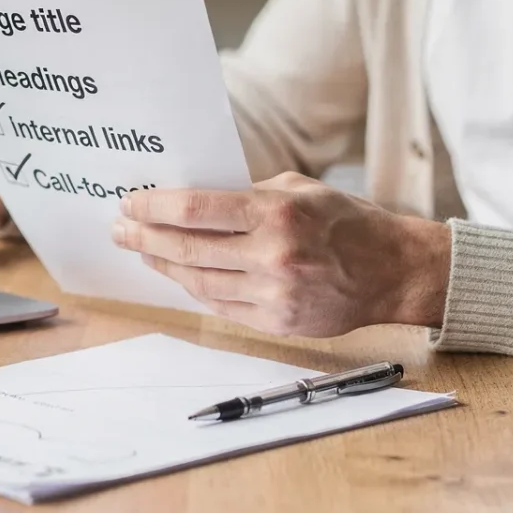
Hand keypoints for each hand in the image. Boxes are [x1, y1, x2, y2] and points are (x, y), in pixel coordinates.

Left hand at [110, 172, 449, 336]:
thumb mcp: (301, 189)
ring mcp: (274, 295)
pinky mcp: (278, 322)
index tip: (130, 203)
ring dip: (165, 266)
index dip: (154, 207)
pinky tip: (180, 275)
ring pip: (199, 282)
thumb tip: (193, 199)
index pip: (196, 210)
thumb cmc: (346, 221)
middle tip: (120, 230)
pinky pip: (221, 306)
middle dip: (145, 238)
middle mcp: (273, 255)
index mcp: (277, 213)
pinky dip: (196, 289)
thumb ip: (249, 193)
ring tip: (144, 252)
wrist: (392, 272)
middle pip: (188, 249)